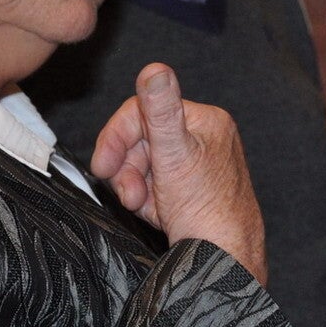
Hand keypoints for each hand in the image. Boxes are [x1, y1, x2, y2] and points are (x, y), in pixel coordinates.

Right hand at [90, 63, 267, 282]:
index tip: (101, 165)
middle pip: (143, 140)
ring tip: (145, 207)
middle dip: (129, 169)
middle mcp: (207, 139)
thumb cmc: (204, 209)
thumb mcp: (174, 154)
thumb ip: (160, 111)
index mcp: (206, 121)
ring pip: (147, 166)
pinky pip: (158, 187)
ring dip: (136, 188)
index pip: (145, 110)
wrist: (224, 258)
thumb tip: (154, 68)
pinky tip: (158, 215)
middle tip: (128, 194)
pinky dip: (150, 202)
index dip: (117, 137)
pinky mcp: (195, 191)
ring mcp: (201, 166)